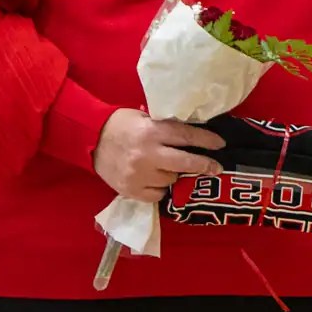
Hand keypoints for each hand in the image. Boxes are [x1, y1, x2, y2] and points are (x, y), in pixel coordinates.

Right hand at [92, 109, 225, 203]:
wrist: (91, 138)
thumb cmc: (122, 124)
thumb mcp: (146, 117)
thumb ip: (167, 127)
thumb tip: (194, 136)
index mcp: (152, 131)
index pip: (187, 136)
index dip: (207, 141)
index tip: (221, 145)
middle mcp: (147, 153)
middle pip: (185, 162)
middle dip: (204, 165)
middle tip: (217, 168)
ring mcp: (138, 174)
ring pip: (171, 179)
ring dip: (175, 174)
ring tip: (168, 168)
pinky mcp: (130, 190)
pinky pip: (157, 194)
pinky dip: (160, 188)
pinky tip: (157, 180)